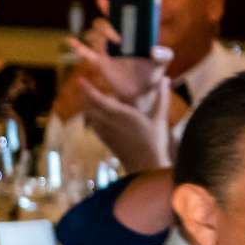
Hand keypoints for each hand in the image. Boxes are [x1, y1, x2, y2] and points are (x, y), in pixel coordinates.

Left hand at [63, 35, 172, 171]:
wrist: (145, 166)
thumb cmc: (155, 142)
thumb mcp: (160, 118)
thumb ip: (162, 97)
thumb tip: (165, 78)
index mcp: (121, 114)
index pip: (98, 99)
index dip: (87, 89)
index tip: (79, 80)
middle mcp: (109, 123)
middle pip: (89, 106)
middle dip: (84, 96)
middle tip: (83, 86)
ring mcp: (105, 132)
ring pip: (89, 116)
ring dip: (87, 106)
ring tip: (89, 98)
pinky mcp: (105, 140)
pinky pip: (93, 125)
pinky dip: (92, 117)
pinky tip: (96, 114)